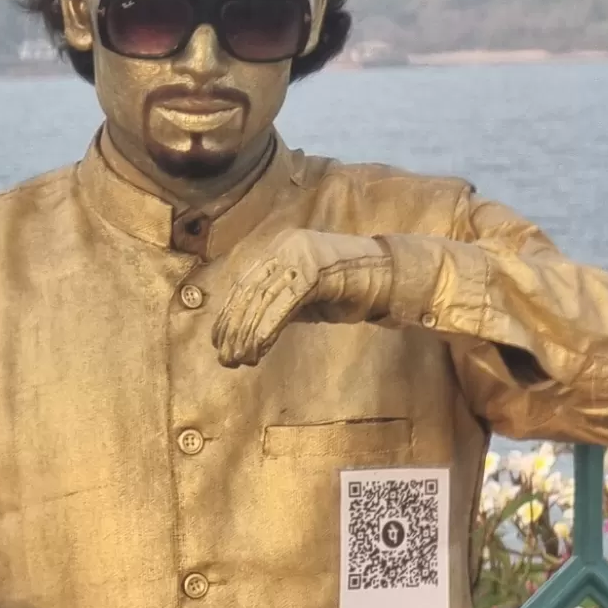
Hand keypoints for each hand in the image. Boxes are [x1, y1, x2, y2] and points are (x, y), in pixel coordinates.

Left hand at [212, 228, 392, 367]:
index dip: (229, 314)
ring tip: (239, 359)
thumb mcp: (305, 295)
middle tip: (225, 357)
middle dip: (234, 328)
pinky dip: (267, 330)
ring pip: (262, 300)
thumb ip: (278, 303)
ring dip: (247, 334)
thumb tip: (247, 327)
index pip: (245, 284)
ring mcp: (300, 256)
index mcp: (279, 249)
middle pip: (249, 293)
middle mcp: (285, 248)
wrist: (388, 275)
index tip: (218, 340)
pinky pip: (282, 305)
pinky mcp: (315, 271)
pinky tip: (258, 350)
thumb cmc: (349, 289)